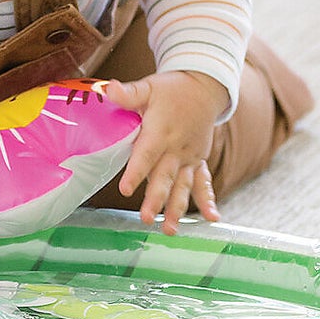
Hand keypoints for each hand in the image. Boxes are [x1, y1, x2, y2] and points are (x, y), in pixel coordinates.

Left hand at [103, 71, 227, 234]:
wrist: (204, 87)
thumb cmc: (170, 89)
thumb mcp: (149, 87)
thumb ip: (128, 93)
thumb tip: (107, 88)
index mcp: (160, 131)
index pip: (146, 154)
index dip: (136, 172)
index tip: (125, 189)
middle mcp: (176, 148)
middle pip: (164, 177)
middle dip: (156, 199)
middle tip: (146, 219)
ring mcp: (189, 157)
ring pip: (183, 186)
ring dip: (177, 209)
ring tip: (170, 231)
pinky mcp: (198, 161)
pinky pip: (204, 182)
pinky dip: (208, 200)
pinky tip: (212, 219)